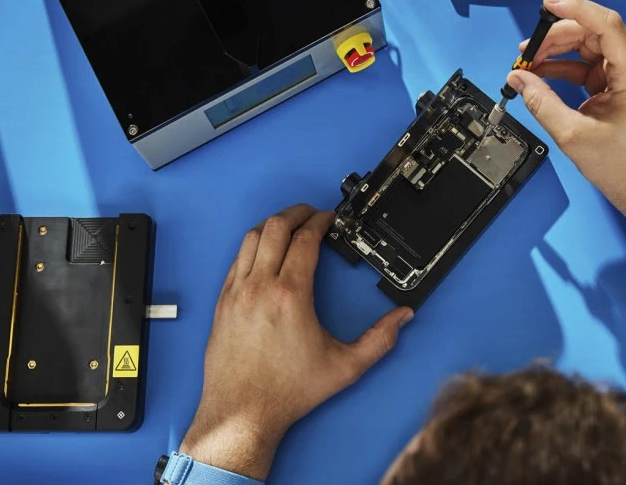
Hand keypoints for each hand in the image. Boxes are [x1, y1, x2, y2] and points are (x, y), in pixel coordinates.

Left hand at [179, 204, 413, 479]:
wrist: (242, 413)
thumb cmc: (289, 392)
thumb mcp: (345, 367)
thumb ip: (379, 340)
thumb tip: (403, 318)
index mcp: (291, 294)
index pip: (305, 240)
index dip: (320, 222)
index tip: (329, 219)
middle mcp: (260, 286)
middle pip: (274, 228)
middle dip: (296, 213)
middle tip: (311, 214)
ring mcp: (236, 293)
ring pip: (250, 238)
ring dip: (271, 225)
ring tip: (288, 225)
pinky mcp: (222, 303)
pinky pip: (235, 260)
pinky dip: (252, 247)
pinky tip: (263, 253)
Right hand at [508, 0, 625, 222]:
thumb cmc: (622, 164)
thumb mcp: (573, 134)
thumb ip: (541, 102)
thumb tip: (518, 79)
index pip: (606, 24)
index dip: (577, 9)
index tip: (548, 5)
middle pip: (591, 33)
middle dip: (555, 38)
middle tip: (525, 51)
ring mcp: (625, 75)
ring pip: (587, 47)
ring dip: (556, 52)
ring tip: (527, 63)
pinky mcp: (616, 85)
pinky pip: (586, 66)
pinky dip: (563, 68)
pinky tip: (540, 75)